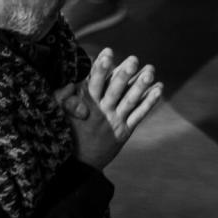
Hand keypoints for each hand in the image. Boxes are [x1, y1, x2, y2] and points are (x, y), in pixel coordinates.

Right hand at [69, 49, 162, 169]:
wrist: (80, 165)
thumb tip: (72, 83)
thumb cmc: (68, 134)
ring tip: (150, 70)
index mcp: (84, 105)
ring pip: (129, 100)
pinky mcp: (124, 131)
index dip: (100, 67)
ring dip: (141, 85)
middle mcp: (101, 112)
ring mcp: (114, 121)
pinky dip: (149, 102)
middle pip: (114, 90)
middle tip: (134, 59)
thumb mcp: (58, 115)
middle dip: (123, 74)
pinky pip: (139, 115)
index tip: (108, 52)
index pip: (93, 82)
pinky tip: (158, 89)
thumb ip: (64, 98)